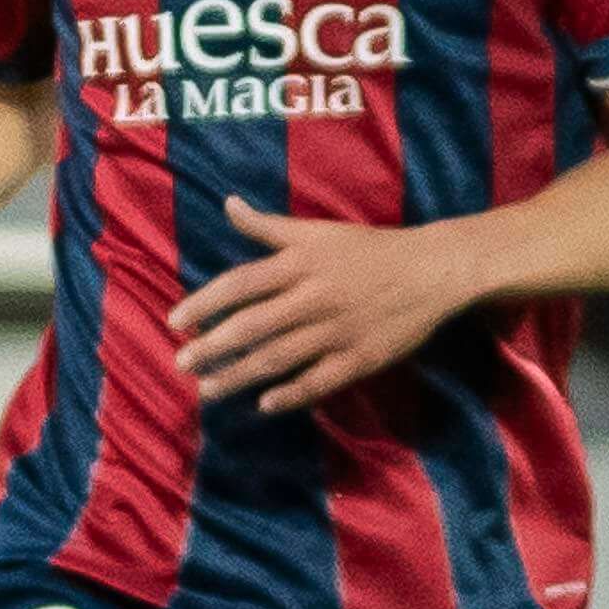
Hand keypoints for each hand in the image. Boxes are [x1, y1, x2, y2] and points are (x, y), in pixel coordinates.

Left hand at [169, 203, 477, 413]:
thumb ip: (268, 226)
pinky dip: (291, 394)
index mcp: (301, 264)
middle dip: (213, 348)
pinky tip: (264, 404)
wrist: (434, 270)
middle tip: (182, 365)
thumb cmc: (369, 249)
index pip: (240, 284)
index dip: (204, 303)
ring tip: (208, 391)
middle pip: (253, 326)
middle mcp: (314, 297)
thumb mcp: (318, 231)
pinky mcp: (361, 358)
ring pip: (279, 357)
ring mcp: (337, 331)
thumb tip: (228, 204)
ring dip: (239, 376)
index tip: (175, 322)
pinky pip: (319, 381)